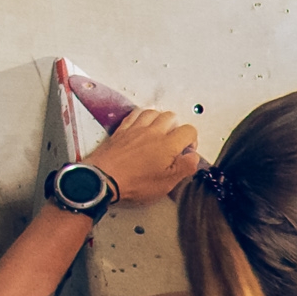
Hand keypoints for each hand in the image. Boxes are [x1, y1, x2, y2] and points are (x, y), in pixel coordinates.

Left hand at [87, 103, 203, 198]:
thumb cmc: (133, 183)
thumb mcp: (166, 184)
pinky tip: (142, 124)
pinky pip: (135, 114)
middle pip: (171, 117)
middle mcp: (153, 132)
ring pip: (153, 112)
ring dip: (159, 119)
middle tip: (174, 141)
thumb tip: (194, 158)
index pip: (189, 130)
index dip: (192, 140)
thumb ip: (184, 168)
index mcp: (167, 145)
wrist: (103, 179)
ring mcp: (136, 129)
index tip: (186, 151)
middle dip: (176, 127)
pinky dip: (141, 116)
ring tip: (159, 131)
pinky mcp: (122, 130)